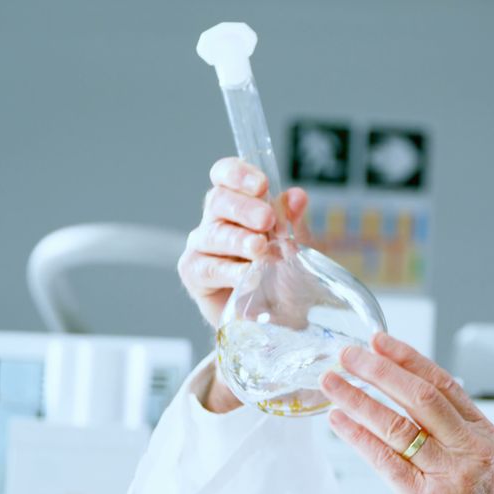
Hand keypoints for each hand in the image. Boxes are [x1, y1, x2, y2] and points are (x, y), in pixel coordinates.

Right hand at [177, 157, 311, 412]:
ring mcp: (202, 248)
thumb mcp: (298, 247)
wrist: (282, 320)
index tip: (261, 184)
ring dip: (238, 240)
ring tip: (260, 249)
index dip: (238, 173)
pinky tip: (247, 274)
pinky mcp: (196, 276)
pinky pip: (207, 268)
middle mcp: (215, 222)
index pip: (225, 175)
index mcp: (238, 205)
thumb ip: (294, 222)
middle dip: (244, 208)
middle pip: (218, 201)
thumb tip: (297, 196)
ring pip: (212, 234)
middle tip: (267, 220)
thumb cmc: (285, 277)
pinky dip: (229, 271)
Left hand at [321, 333, 493, 493]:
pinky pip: (385, 460)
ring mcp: (450, 475)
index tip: (379, 340)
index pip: (444, 383)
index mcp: (485, 434)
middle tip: (348, 354)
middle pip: (420, 396)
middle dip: (379, 370)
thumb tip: (411, 396)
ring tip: (332, 382)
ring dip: (359, 398)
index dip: (408, 358)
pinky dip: (358, 435)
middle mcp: (471, 449)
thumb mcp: (482, 464)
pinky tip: (338, 421)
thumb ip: (454, 432)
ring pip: (398, 424)